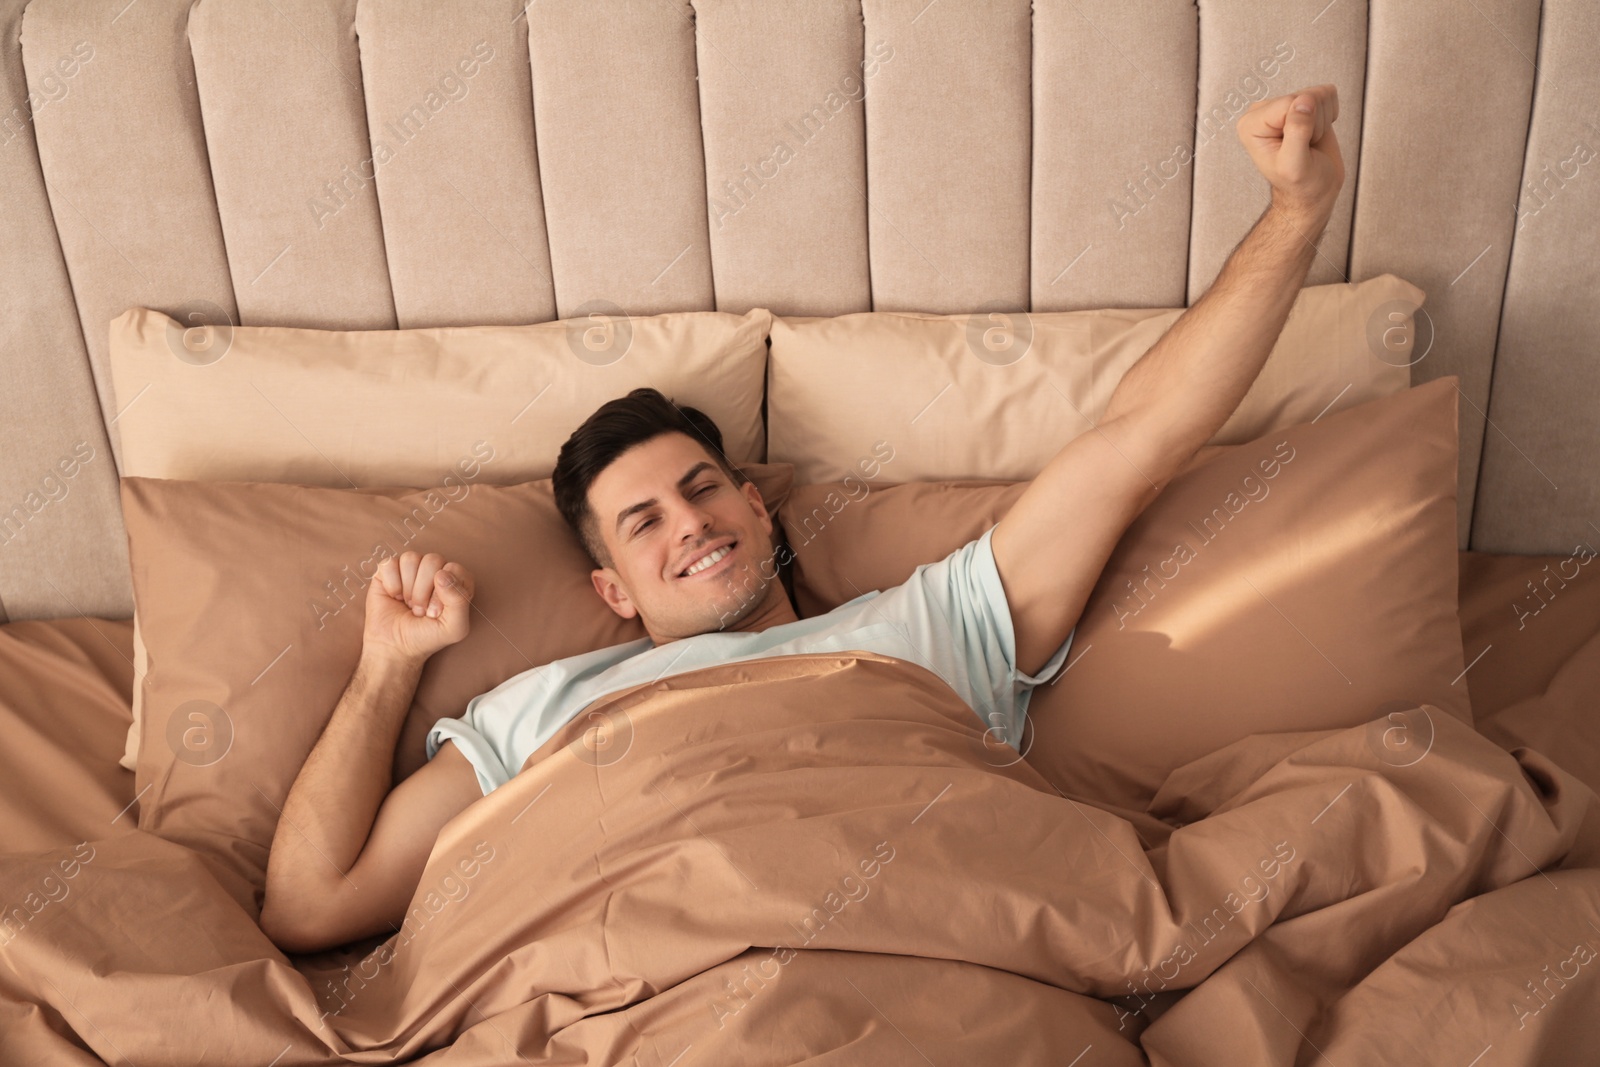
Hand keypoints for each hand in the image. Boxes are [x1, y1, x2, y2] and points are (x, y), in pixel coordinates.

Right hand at [362, 551, 474, 667]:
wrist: (394, 647)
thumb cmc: (427, 637)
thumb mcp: (454, 628)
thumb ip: (459, 600)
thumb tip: (442, 573)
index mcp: (455, 582)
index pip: (454, 569)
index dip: (444, 590)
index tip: (435, 612)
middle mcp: (435, 572)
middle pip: (432, 560)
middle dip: (423, 591)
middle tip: (420, 611)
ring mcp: (412, 570)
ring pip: (411, 558)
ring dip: (408, 587)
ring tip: (408, 604)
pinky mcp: (389, 572)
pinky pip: (389, 563)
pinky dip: (392, 584)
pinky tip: (394, 597)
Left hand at [1237, 83, 1344, 223]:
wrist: (1313, 191)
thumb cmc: (1300, 184)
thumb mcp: (1294, 164)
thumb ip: (1297, 131)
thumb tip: (1305, 100)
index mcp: (1251, 124)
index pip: (1289, 102)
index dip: (1303, 126)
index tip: (1298, 147)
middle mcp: (1264, 111)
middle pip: (1305, 96)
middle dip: (1313, 124)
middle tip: (1305, 147)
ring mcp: (1284, 105)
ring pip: (1319, 94)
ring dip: (1322, 121)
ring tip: (1309, 143)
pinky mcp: (1304, 102)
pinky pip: (1328, 94)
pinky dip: (1329, 115)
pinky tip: (1317, 133)